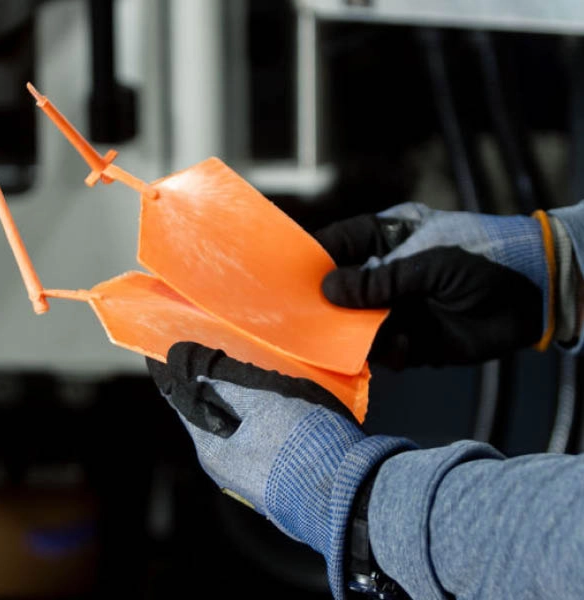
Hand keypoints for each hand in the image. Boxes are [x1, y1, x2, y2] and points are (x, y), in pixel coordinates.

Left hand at [147, 342, 412, 599]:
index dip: (181, 379)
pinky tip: (280, 411)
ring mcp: (254, 483)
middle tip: (223, 361)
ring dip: (244, 409)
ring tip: (255, 381)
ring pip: (241, 435)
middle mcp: (227, 473)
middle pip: (213, 421)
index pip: (185, 407)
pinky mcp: (279, 486)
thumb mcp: (263, 404)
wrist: (350, 497)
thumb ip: (227, 386)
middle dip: (218, 393)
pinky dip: (263, 427)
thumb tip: (198, 372)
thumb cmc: (301, 446)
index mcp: (213, 454)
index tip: (179, 355)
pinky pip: (262, 448)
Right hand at [314, 203, 551, 368]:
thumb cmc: (484, 257)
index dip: (312, 260)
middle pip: (340, 290)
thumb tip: (328, 291)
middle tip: (310, 320)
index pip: (338, 245)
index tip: (287, 277)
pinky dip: (388, 353)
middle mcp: (386, 274)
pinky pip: (385, 350)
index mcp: (387, 239)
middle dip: (326, 306)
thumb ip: (379, 279)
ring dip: (358, 334)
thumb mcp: (430, 261)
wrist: (536, 295)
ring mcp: (397, 307)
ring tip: (372, 336)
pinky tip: (403, 348)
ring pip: (356, 325)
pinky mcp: (413, 340)